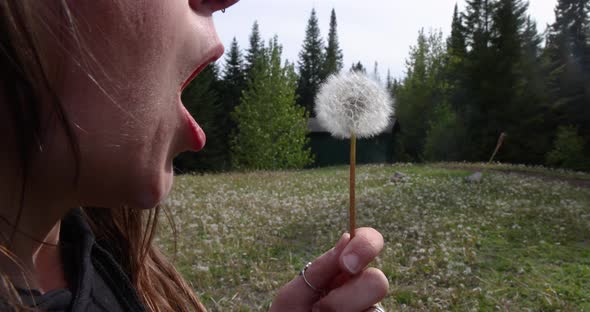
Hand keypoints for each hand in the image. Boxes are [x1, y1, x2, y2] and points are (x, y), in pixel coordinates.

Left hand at [270, 228, 388, 311]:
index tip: (345, 264)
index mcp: (342, 271)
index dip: (365, 244)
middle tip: (319, 310)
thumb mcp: (294, 295)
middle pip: (377, 280)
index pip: (368, 241)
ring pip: (376, 308)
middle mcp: (360, 290)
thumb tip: (346, 238)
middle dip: (346, 298)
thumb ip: (319, 269)